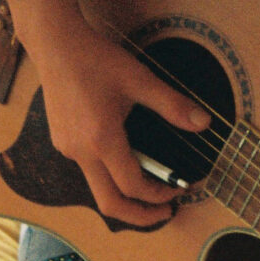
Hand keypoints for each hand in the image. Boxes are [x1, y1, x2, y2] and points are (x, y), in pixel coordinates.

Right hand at [7, 0, 209, 226]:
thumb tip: (204, 124)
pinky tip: (125, 163)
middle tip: (165, 213)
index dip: (158, 195)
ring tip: (149, 189)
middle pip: (110, 205)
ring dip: (125, 196)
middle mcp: (81, 152)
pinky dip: (110, 178)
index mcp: (102, 139)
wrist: (55, 44)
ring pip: (98, 190)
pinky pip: (88, 172)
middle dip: (140, 216)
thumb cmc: (96, 59)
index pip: (132, 186)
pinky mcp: (62, 144)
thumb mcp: (139, 79)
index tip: (177, 191)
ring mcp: (68, 150)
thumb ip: (172, 105)